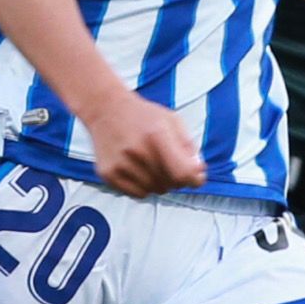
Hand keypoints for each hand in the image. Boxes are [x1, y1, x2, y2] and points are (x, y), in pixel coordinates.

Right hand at [81, 92, 204, 197]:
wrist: (106, 109)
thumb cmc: (142, 115)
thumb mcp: (172, 121)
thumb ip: (189, 147)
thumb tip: (199, 173)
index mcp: (156, 135)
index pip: (183, 173)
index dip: (195, 180)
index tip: (196, 179)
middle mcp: (137, 151)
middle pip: (170, 184)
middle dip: (176, 178)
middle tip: (169, 163)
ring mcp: (121, 164)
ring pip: (155, 191)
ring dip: (159, 182)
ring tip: (151, 163)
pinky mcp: (109, 174)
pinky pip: (138, 194)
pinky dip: (144, 187)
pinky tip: (140, 169)